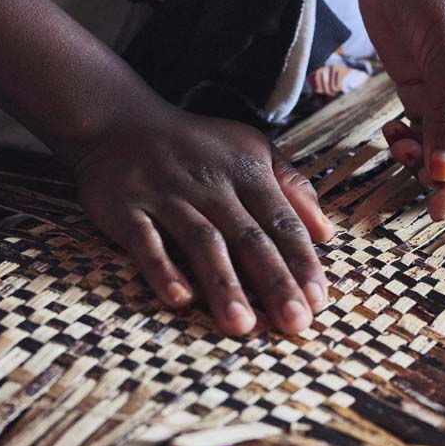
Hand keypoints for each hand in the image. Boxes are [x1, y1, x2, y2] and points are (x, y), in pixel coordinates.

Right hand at [73, 107, 333, 335]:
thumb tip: (326, 232)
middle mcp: (210, 185)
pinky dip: (162, 268)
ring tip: (242, 325)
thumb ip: (292, 186)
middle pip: (249, 237)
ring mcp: (167, 196)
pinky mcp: (125, 207)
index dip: (302, 262)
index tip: (318, 302)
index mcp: (247, 172)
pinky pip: (145, 240)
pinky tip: (180, 299)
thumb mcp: (253, 149)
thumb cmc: (199, 145)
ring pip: (202, 242)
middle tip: (294, 323)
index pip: (282, 221)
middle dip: (275, 282)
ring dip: (224, 284)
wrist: (118, 120)